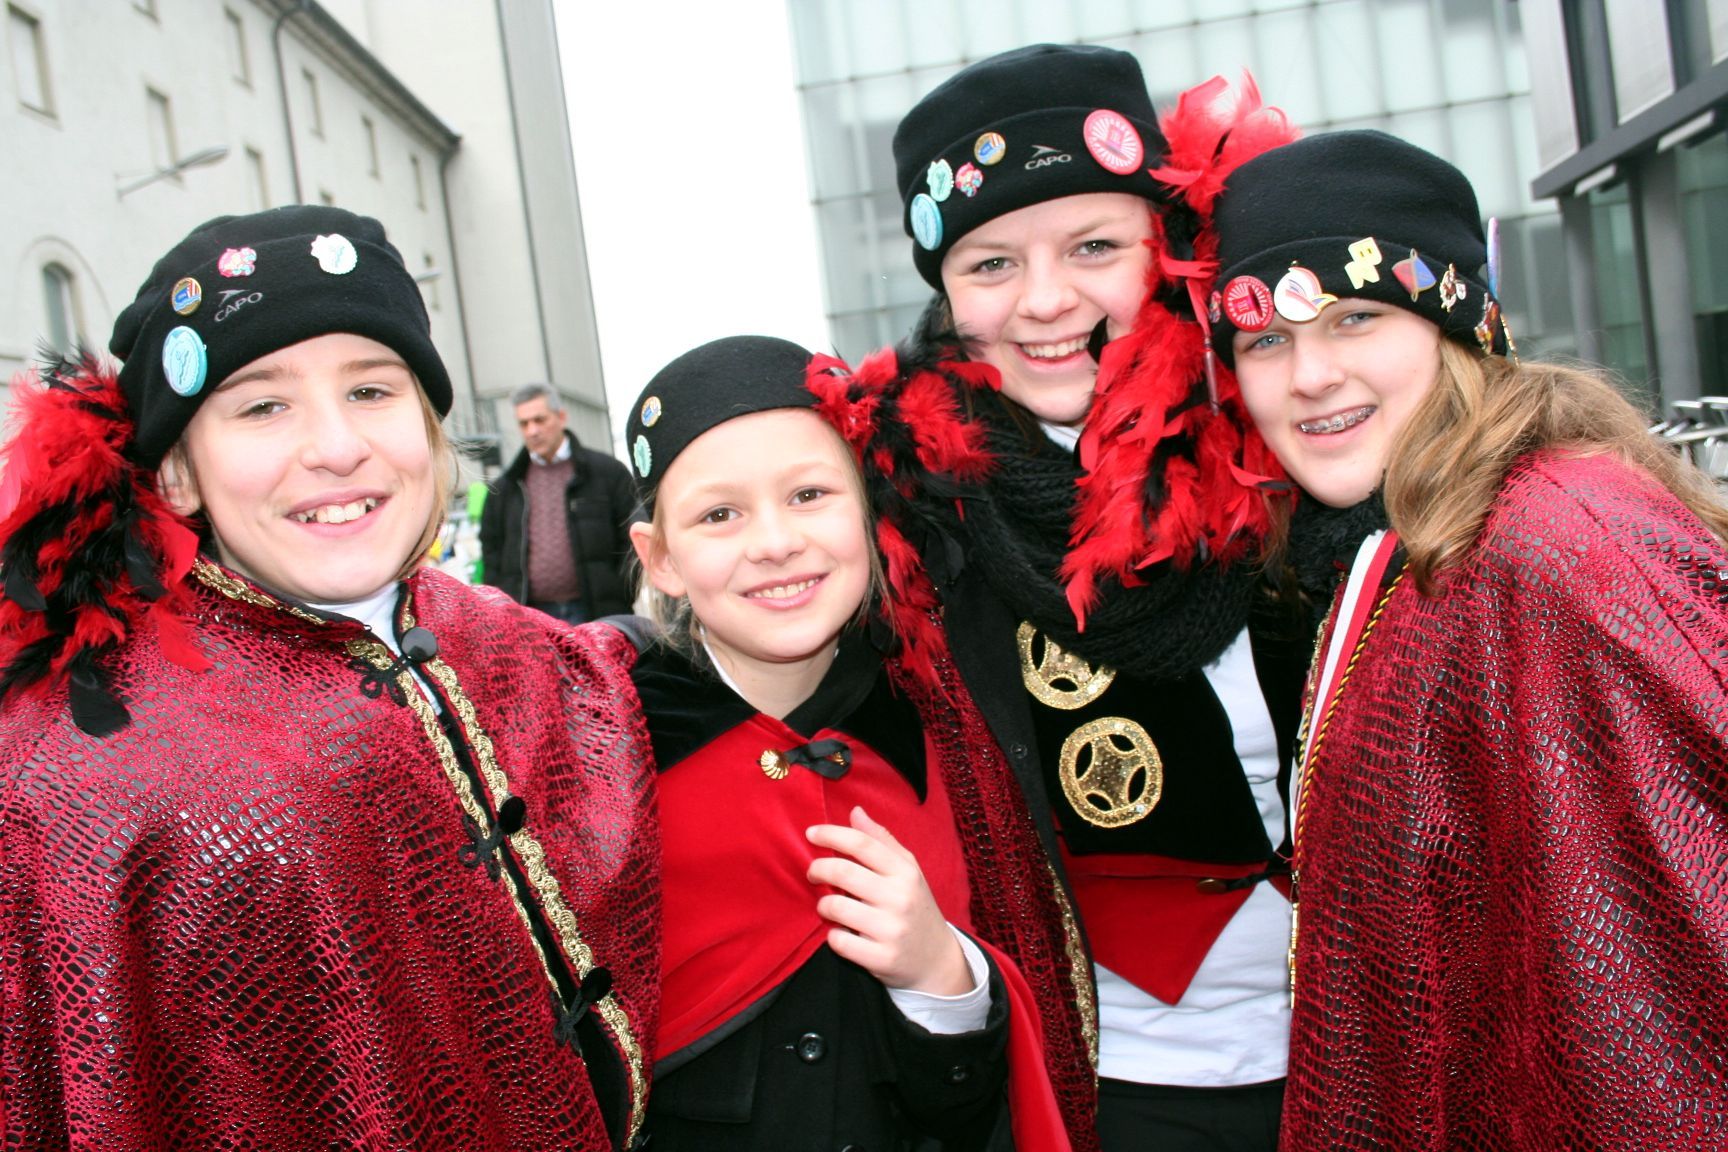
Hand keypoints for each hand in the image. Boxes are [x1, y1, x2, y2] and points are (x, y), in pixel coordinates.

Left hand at [805, 806, 971, 995]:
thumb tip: (855, 812)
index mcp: (905, 872)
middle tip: (813, 872)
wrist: (937, 958)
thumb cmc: (915, 906)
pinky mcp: (881, 958)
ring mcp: (891, 929)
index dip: (832, 835)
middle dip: (818, 868)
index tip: (811, 833)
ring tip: (827, 906)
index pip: (862, 844)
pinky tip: (839, 932)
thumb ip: (881, 841)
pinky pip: (840, 941)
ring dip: (823, 905)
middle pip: (844, 872)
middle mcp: (900, 898)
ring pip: (836, 907)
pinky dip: (832, 935)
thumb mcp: (907, 870)